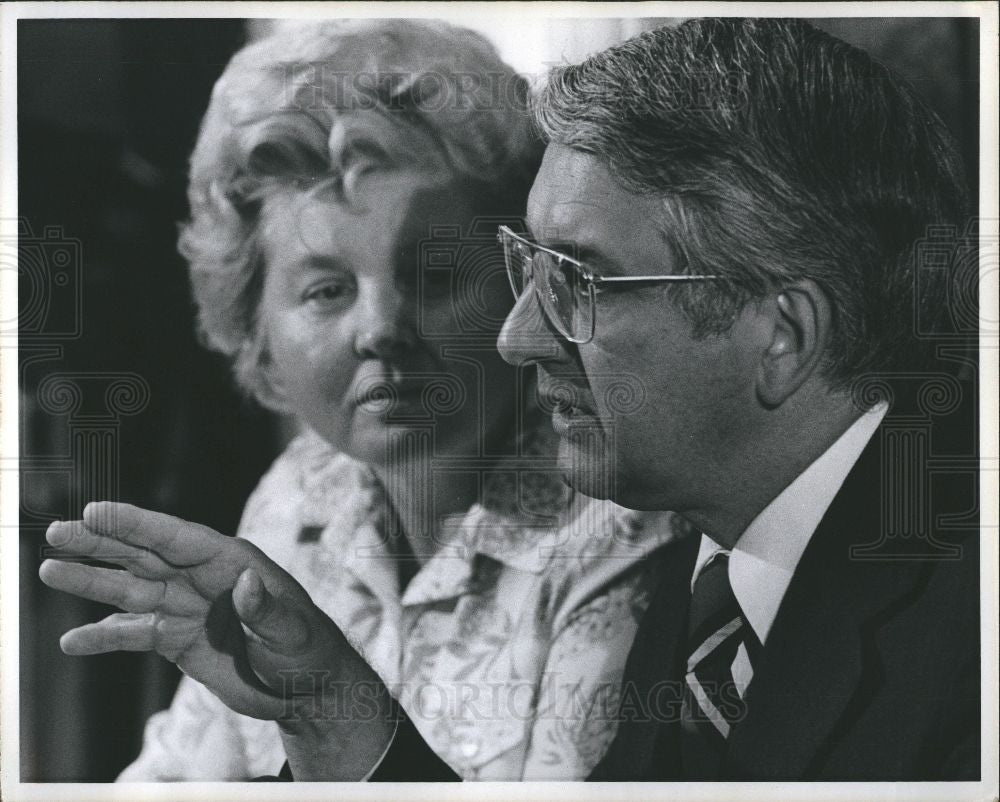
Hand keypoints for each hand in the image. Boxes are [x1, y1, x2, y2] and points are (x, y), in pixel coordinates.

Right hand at [39, 502, 383, 720]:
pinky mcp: (178, 638)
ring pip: (132, 588)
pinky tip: (72, 641)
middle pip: (145, 555)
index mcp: (232, 563)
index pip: (177, 537)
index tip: (97, 510)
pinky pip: (135, 633)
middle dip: (102, 543)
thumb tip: (248, 583)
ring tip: (49, 569)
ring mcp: (187, 607)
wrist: (303, 690)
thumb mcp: (292, 631)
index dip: (137, 523)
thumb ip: (266, 610)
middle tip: (57, 531)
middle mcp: (203, 578)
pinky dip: (105, 636)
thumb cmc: (307, 651)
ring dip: (92, 580)